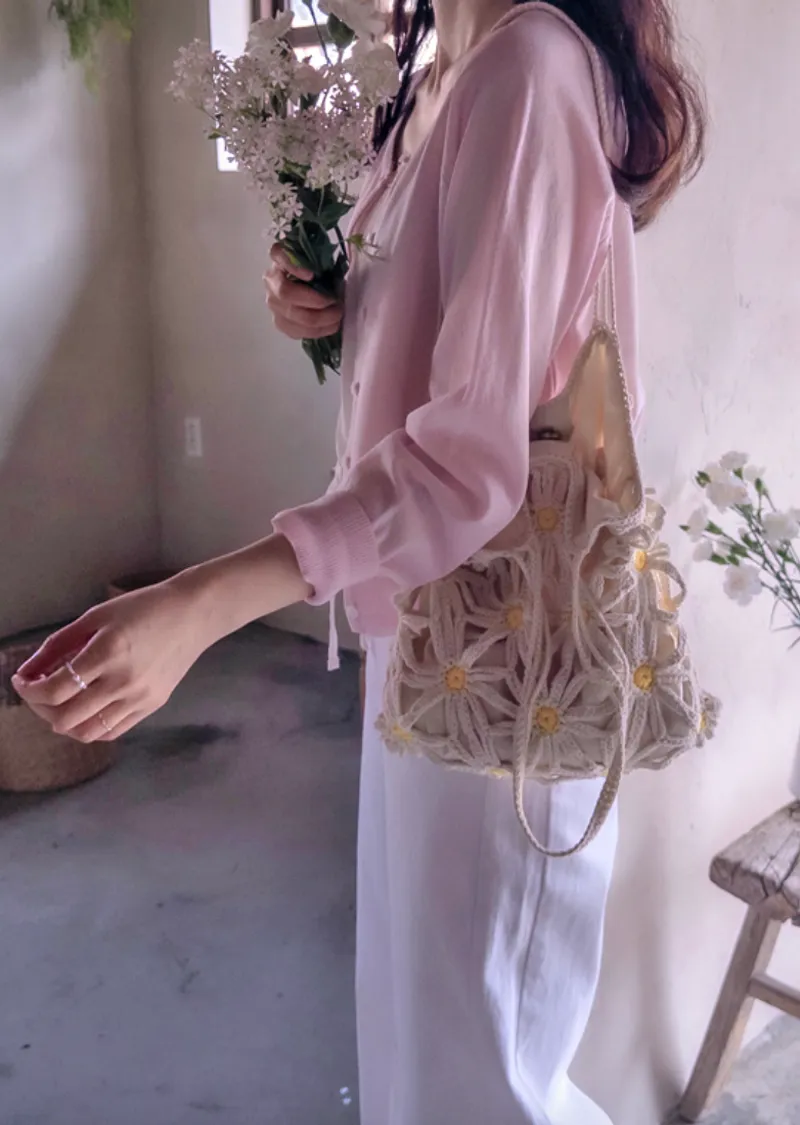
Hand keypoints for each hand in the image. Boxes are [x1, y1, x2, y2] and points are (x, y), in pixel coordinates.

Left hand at [11, 581, 209, 743]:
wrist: (192, 615)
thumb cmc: (143, 607)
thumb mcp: (96, 616)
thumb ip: (58, 644)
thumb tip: (28, 670)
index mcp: (107, 653)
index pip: (54, 690)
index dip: (28, 691)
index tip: (21, 680)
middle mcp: (123, 682)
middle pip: (65, 718)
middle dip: (40, 708)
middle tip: (38, 692)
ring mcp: (139, 698)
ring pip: (86, 732)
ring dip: (63, 722)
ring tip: (59, 705)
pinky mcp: (151, 706)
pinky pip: (111, 732)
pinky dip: (89, 727)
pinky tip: (85, 710)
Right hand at [265, 245, 342, 340]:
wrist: (308, 286)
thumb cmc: (316, 270)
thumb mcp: (318, 258)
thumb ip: (319, 259)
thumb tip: (320, 271)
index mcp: (278, 258)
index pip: (279, 258)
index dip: (293, 267)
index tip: (312, 275)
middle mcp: (271, 282)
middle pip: (286, 295)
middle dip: (317, 302)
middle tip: (337, 304)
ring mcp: (273, 305)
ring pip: (293, 318)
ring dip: (321, 320)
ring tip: (337, 317)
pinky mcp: (280, 323)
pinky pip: (297, 332)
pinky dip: (317, 331)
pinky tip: (330, 326)